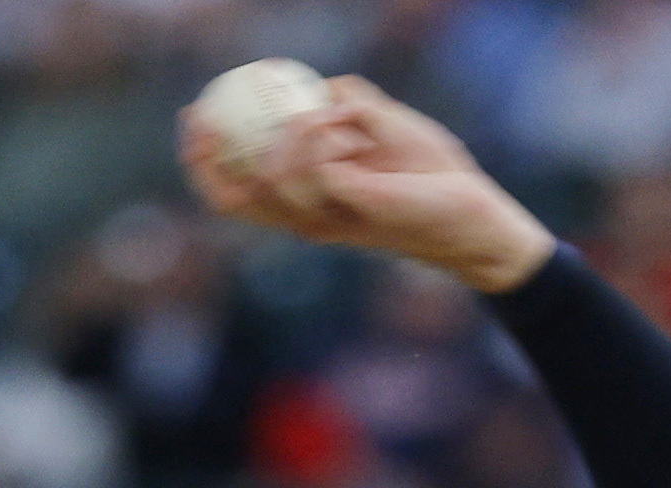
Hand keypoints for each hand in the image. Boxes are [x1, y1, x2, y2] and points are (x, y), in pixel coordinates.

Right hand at [178, 75, 554, 292]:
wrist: (473, 212)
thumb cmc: (432, 175)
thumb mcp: (384, 126)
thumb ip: (349, 104)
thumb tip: (323, 86)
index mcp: (309, 204)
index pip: (241, 194)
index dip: (207, 163)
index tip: (196, 119)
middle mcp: (310, 219)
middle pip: (235, 202)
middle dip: (205, 162)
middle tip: (201, 118)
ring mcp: (328, 217)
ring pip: (271, 177)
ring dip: (295, 128)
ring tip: (337, 115)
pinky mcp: (351, 205)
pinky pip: (315, 160)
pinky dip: (324, 127)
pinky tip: (351, 124)